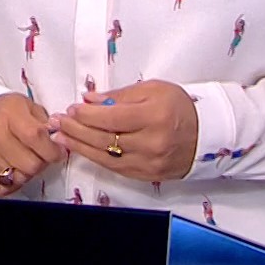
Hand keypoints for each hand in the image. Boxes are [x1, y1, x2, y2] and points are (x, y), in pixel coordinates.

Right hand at [0, 93, 65, 195]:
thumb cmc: (4, 110)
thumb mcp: (27, 106)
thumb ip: (45, 124)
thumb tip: (58, 142)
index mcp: (9, 114)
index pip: (37, 138)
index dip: (53, 150)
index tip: (57, 152)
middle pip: (31, 164)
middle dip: (40, 162)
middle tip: (38, 155)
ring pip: (18, 178)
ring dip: (25, 173)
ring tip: (22, 160)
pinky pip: (1, 188)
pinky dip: (10, 183)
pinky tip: (11, 170)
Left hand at [50, 80, 197, 183]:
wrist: (208, 134)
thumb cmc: (179, 107)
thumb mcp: (153, 89)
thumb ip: (119, 95)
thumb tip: (90, 99)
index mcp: (154, 116)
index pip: (111, 118)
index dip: (87, 114)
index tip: (72, 108)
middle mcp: (152, 143)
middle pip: (105, 139)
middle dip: (76, 130)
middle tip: (57, 122)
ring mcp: (150, 162)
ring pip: (106, 157)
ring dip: (80, 146)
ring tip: (61, 136)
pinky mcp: (148, 175)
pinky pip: (116, 167)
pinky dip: (95, 158)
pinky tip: (81, 149)